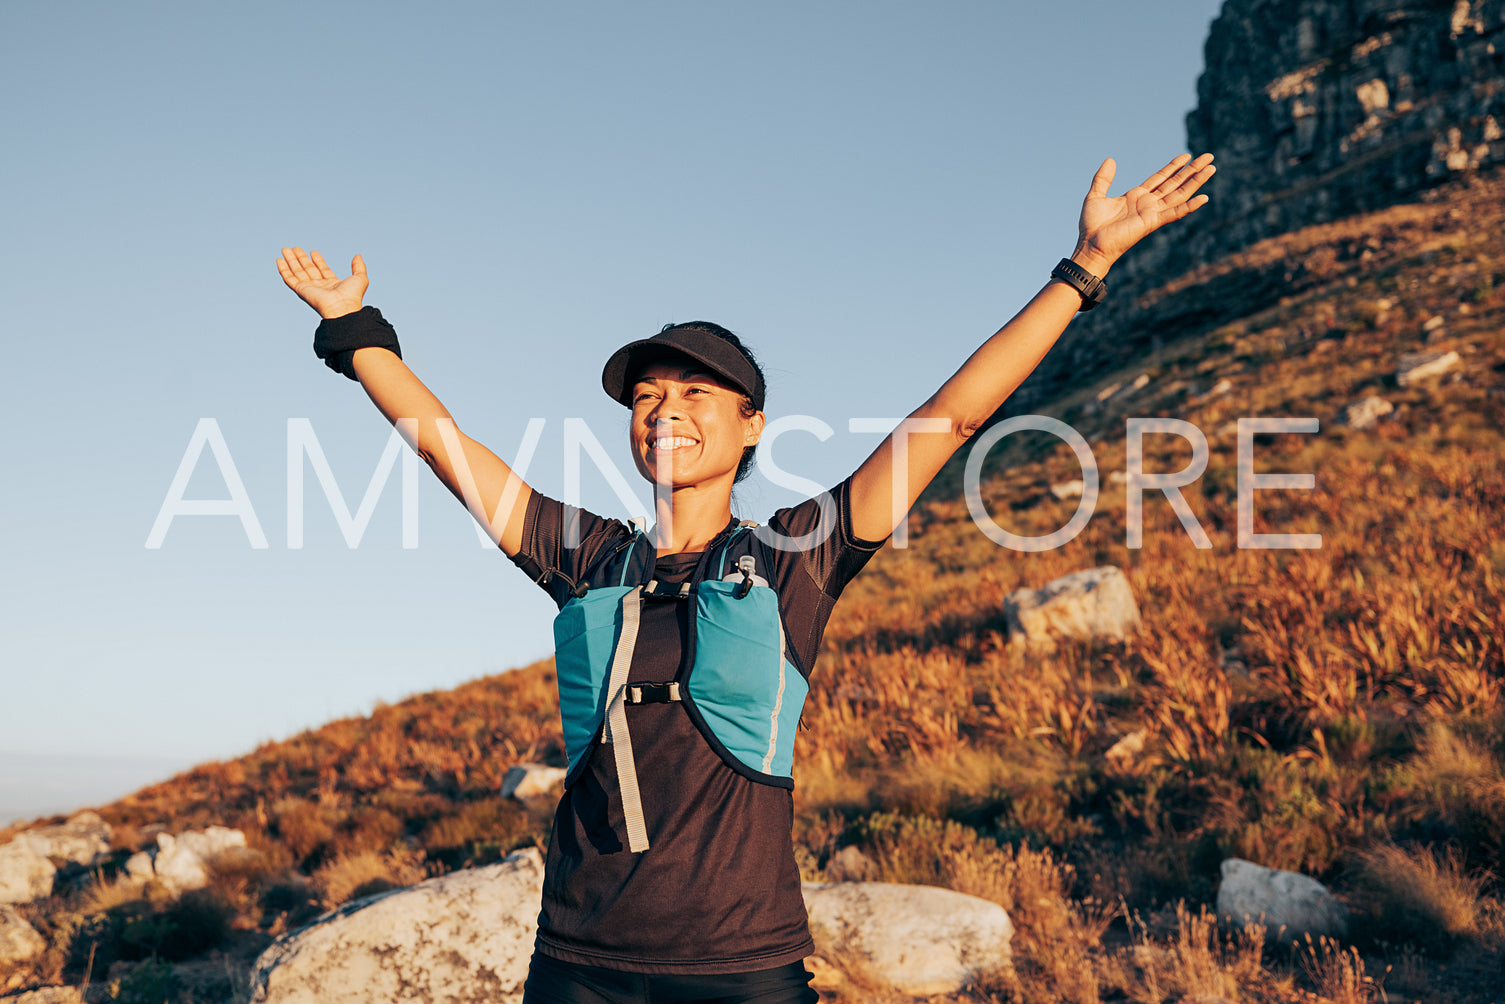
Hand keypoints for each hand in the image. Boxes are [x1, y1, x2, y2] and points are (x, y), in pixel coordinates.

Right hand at [277, 247, 368, 318]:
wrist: (342, 307)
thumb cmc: (352, 296)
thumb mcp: (360, 278)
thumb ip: (359, 267)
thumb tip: (358, 256)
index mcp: (332, 284)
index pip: (322, 270)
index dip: (318, 261)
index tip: (313, 252)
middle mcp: (320, 286)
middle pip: (308, 269)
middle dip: (301, 258)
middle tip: (295, 248)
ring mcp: (309, 288)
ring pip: (297, 271)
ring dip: (291, 260)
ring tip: (286, 249)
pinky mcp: (301, 290)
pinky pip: (289, 279)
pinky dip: (283, 270)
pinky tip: (279, 260)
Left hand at [1073, 153, 1214, 274]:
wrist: (1091, 245)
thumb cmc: (1092, 226)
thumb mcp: (1095, 196)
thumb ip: (1103, 178)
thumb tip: (1110, 159)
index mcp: (1136, 196)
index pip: (1160, 178)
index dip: (1173, 167)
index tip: (1187, 155)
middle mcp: (1148, 204)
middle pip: (1175, 183)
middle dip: (1192, 170)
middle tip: (1209, 157)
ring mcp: (1152, 213)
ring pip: (1179, 194)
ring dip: (1196, 181)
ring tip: (1212, 168)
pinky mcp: (1152, 222)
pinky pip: (1175, 213)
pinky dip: (1190, 206)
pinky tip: (1204, 198)